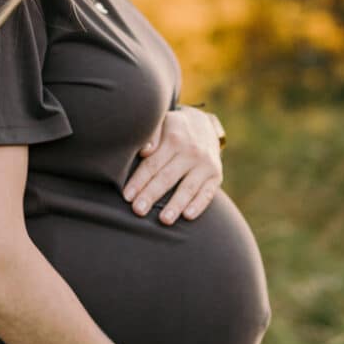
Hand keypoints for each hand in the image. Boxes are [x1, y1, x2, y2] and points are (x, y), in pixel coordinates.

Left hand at [123, 106, 223, 225]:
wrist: (204, 125)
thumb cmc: (174, 129)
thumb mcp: (163, 123)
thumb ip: (152, 135)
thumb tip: (144, 151)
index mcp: (173, 139)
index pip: (153, 164)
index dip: (139, 181)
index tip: (127, 196)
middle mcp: (191, 152)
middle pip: (167, 177)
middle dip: (151, 195)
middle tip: (138, 211)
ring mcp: (205, 164)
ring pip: (188, 188)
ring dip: (175, 205)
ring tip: (164, 220)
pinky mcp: (216, 175)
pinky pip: (208, 192)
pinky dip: (199, 205)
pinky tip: (188, 216)